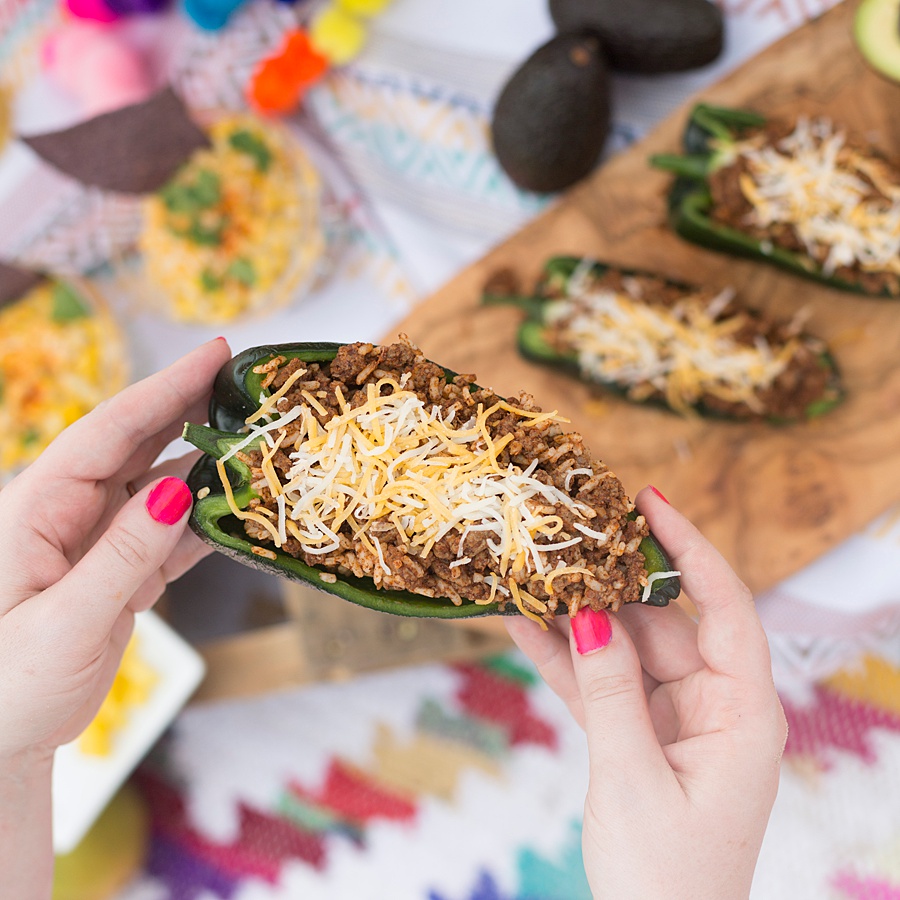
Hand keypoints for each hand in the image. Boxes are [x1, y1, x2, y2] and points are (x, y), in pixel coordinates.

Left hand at [0, 338, 229, 761]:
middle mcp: (67, 515)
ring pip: (159, 486)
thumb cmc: (6, 690)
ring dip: (205, 464)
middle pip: (136, 445)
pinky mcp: (119, 574)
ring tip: (255, 440)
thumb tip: (179, 488)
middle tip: (244, 381)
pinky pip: (170, 535)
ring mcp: (95, 544)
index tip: (214, 354)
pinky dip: (206, 520)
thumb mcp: (63, 624)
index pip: (108, 433)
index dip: (163, 389)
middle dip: (188, 407)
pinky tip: (237, 509)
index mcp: (35, 510)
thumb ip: (123, 556)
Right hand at [505, 487, 786, 899]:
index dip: (691, 549)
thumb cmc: (666, 876)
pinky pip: (600, 684)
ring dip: (578, 622)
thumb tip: (588, 615)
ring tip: (531, 577)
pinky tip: (523, 626)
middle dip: (610, 586)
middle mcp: (714, 705)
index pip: (725, 608)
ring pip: (624, 649)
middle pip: (662, 623)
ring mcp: (673, 718)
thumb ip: (610, 692)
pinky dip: (564, 661)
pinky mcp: (637, 734)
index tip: (651, 504)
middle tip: (562, 542)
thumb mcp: (633, 780)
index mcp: (742, 714)